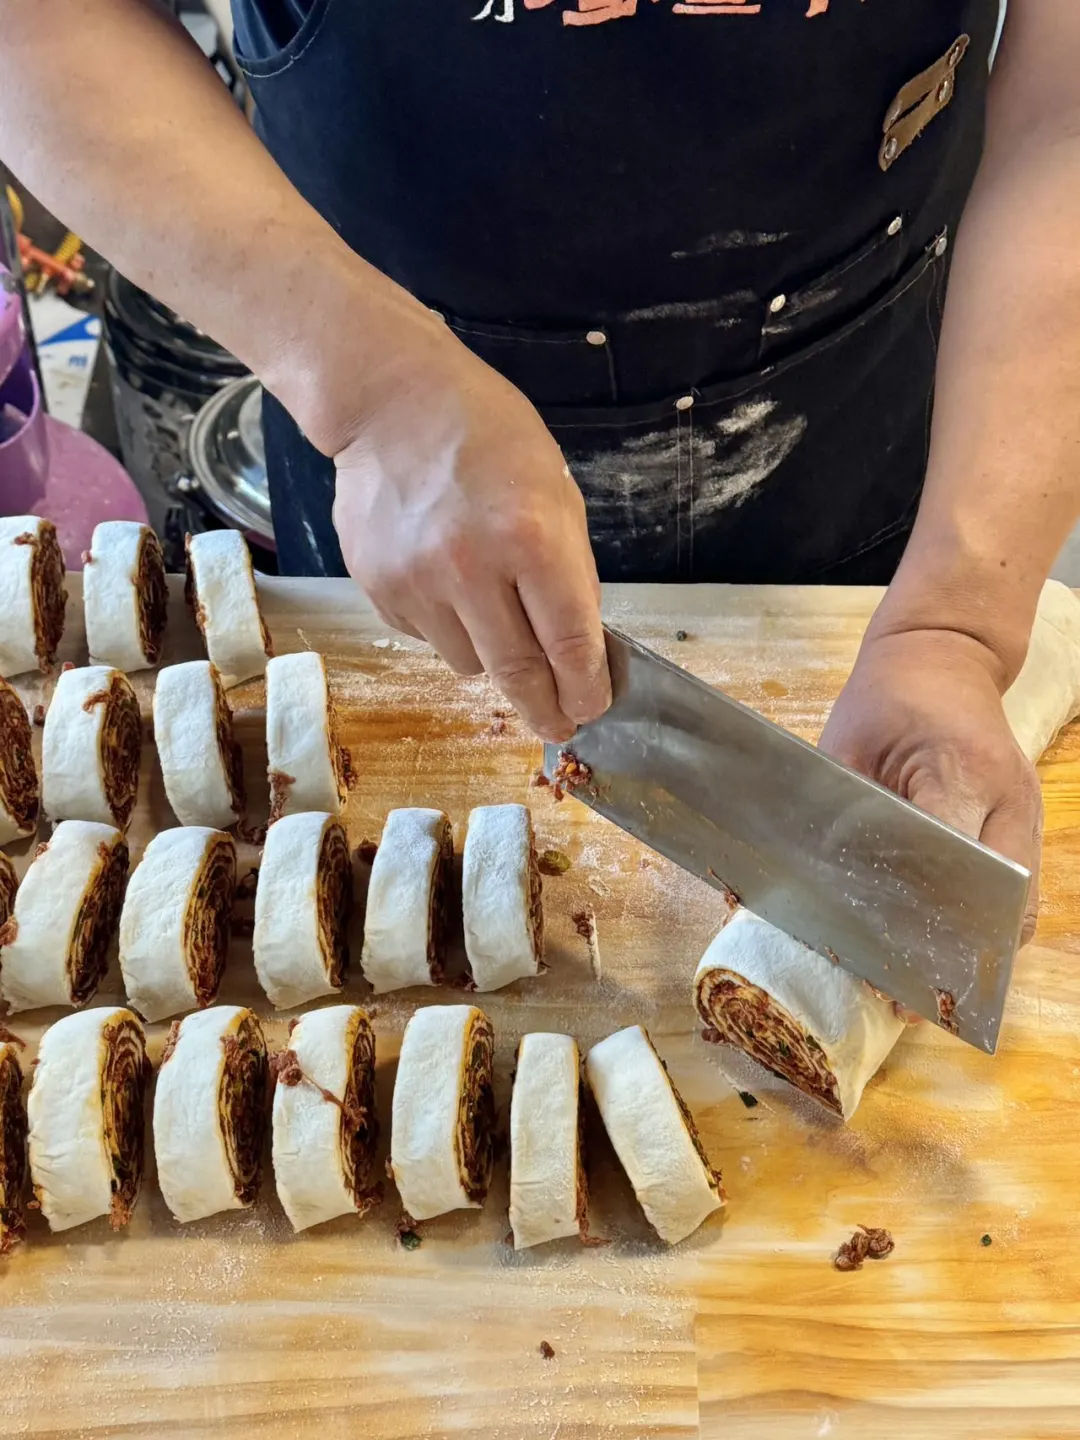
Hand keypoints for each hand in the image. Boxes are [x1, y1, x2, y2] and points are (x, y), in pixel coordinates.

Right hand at [330, 312, 609, 741]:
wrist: (392, 402)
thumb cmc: (487, 436)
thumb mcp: (556, 490)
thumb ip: (570, 569)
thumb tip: (580, 645)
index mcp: (531, 537)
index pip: (569, 643)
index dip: (586, 688)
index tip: (593, 708)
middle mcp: (471, 568)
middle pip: (516, 673)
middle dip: (546, 708)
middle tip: (559, 724)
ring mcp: (418, 582)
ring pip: (468, 663)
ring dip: (492, 655)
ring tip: (492, 608)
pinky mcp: (379, 588)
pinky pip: (426, 637)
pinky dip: (447, 627)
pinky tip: (446, 580)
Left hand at [819, 627, 1041, 943]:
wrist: (943, 657)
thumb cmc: (885, 699)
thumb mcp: (844, 749)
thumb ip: (841, 814)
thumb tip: (821, 881)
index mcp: (959, 770)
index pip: (950, 861)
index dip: (917, 908)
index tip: (883, 940)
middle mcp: (1009, 797)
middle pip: (996, 898)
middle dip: (952, 941)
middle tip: (905, 976)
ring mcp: (1028, 812)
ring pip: (1018, 904)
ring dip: (976, 938)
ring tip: (925, 968)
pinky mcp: (1029, 822)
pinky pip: (1020, 890)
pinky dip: (988, 918)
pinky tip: (948, 935)